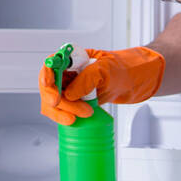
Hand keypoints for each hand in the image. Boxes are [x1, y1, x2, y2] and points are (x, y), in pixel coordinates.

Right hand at [38, 45, 165, 125]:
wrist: (133, 82)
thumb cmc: (122, 69)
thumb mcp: (106, 70)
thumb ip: (87, 78)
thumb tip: (69, 94)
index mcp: (73, 59)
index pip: (51, 64)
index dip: (46, 75)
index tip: (49, 85)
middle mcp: (67, 73)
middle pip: (49, 86)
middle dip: (56, 100)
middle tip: (69, 111)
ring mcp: (69, 89)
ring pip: (52, 103)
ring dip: (61, 112)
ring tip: (83, 115)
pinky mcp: (74, 103)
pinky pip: (62, 112)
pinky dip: (64, 118)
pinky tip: (75, 121)